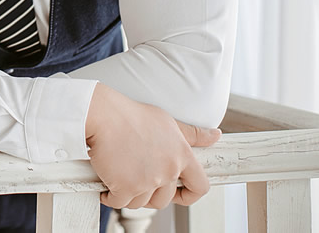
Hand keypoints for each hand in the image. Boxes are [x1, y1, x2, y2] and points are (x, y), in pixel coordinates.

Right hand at [84, 83, 219, 208]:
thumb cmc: (131, 115)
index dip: (189, 194)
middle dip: (149, 193)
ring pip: (141, 202)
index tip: (177, 193)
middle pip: (164, 199)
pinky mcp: (126, 188)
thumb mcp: (168, 122)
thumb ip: (192, 134)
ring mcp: (147, 181)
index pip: (200, 186)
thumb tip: (215, 136)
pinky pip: (120, 203)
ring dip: (129, 195)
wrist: (103, 115)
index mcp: (181, 155)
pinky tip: (107, 186)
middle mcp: (168, 170)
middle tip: (135, 178)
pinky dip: (111, 196)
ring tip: (119, 177)